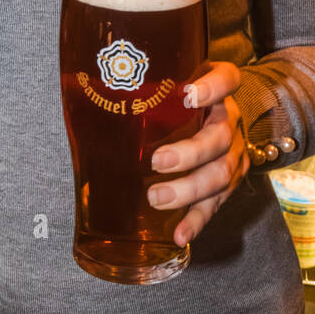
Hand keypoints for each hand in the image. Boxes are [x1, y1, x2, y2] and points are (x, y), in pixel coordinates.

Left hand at [147, 60, 247, 246]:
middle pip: (219, 137)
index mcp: (218, 90)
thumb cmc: (181, 97)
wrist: (217, 115)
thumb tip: (82, 86)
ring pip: (221, 173)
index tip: (190, 94)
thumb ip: (144, 83)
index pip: (227, 79)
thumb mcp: (171, 82)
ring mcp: (233, 153)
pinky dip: (196, 220)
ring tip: (157, 198)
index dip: (214, 87)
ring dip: (188, 190)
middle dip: (189, 153)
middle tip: (157, 161)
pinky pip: (215, 204)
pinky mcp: (228, 182)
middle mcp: (229, 120)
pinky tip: (179, 234)